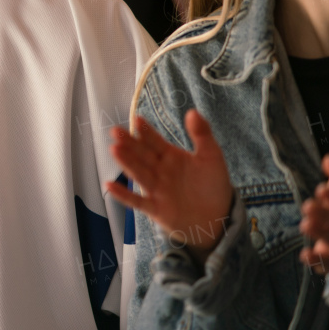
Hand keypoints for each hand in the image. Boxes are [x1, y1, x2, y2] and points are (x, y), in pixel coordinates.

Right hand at [106, 111, 233, 262]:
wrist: (218, 218)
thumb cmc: (213, 185)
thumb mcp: (211, 156)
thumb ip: (202, 134)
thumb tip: (193, 111)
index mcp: (170, 156)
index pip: (154, 141)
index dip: (146, 131)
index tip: (137, 120)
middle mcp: (159, 170)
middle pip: (141, 155)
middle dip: (129, 143)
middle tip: (116, 131)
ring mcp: (155, 189)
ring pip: (138, 174)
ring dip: (126, 162)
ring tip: (115, 149)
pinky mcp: (155, 209)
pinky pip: (137, 201)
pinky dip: (123, 195)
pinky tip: (110, 185)